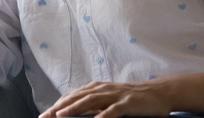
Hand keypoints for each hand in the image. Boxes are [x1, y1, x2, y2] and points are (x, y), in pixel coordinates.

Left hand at [39, 81, 171, 117]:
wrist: (159, 93)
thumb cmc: (133, 99)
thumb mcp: (111, 100)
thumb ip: (95, 105)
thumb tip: (75, 113)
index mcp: (98, 88)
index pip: (73, 96)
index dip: (58, 105)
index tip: (44, 115)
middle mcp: (104, 89)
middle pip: (78, 97)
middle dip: (60, 107)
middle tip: (46, 116)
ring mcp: (116, 95)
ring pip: (91, 100)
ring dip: (75, 108)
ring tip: (61, 116)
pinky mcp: (128, 103)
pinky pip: (113, 110)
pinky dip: (103, 116)